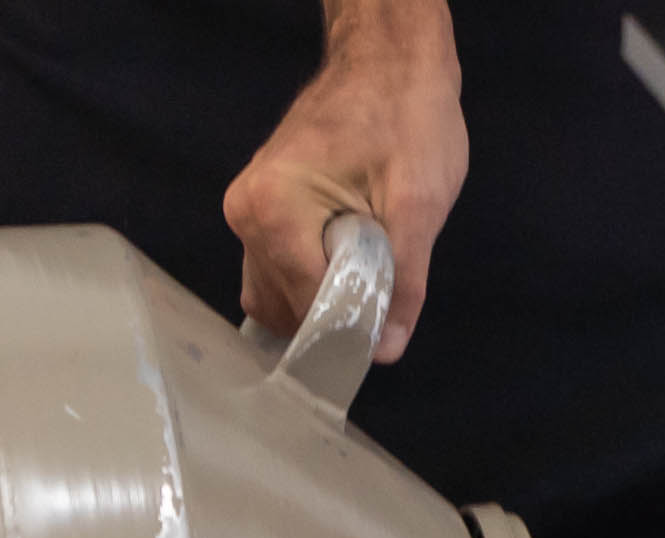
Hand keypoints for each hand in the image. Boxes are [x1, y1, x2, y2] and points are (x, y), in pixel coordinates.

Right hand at [222, 0, 465, 361]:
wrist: (390, 60)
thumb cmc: (407, 118)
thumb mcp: (419, 203)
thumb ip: (403, 281)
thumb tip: (386, 350)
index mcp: (272, 209)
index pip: (304, 303)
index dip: (348, 329)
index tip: (384, 337)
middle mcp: (245, 214)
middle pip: (283, 306)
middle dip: (334, 313)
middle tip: (383, 299)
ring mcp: (246, 213)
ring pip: (276, 295)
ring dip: (323, 299)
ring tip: (369, 273)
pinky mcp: (258, 212)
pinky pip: (277, 272)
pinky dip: (312, 283)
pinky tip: (350, 264)